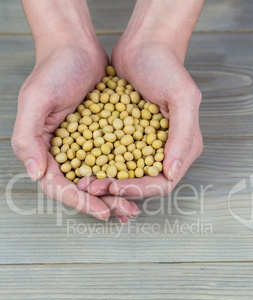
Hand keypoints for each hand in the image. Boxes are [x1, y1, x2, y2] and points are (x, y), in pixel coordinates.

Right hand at [12, 43, 138, 220]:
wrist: (76, 46)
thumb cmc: (53, 69)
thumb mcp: (35, 99)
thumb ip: (27, 136)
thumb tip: (35, 173)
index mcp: (43, 150)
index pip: (59, 186)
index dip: (80, 202)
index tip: (103, 211)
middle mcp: (62, 152)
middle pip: (81, 188)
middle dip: (103, 203)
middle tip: (125, 213)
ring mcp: (82, 146)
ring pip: (99, 179)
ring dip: (116, 195)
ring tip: (134, 207)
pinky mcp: (100, 137)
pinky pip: (112, 161)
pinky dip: (124, 174)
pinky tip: (140, 182)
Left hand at [79, 0, 202, 198]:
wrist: (144, 45)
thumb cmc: (166, 67)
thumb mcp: (182, 97)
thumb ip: (183, 135)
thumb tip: (171, 173)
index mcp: (183, 148)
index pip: (162, 183)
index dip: (138, 190)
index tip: (114, 187)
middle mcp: (165, 151)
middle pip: (141, 183)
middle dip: (117, 189)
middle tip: (92, 187)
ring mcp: (144, 145)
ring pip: (125, 174)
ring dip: (105, 180)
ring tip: (83, 180)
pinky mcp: (126, 137)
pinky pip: (113, 157)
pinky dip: (98, 164)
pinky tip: (80, 164)